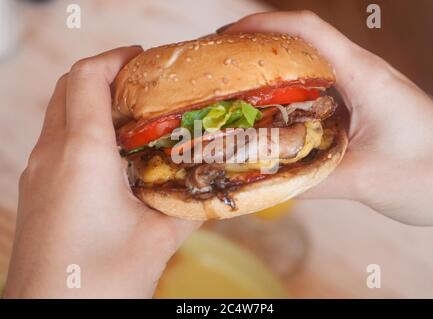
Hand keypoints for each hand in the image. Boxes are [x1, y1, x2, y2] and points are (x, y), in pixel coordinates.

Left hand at [4, 46, 199, 297]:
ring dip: (91, 103)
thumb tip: (215, 188)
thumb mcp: (158, 239)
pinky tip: (112, 156)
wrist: (50, 316)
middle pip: (69, 87)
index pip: (87, 78)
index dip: (114, 58)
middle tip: (142, 85)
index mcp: (82, 155)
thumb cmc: (100, 280)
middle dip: (104, 75)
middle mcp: (52, 155)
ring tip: (132, 117)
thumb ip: (190, 207)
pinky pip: (56, 141)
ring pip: (60, 114)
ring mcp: (38, 172)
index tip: (141, 59)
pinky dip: (81, 131)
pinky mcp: (36, 190)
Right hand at [220, 11, 432, 225]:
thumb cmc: (431, 175)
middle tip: (221, 67)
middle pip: (301, 43)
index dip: (263, 25)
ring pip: (308, 68)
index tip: (226, 37)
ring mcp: (360, 90)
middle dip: (258, 47)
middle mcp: (360, 75)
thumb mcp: (366, 180)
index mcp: (363, 76)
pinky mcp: (360, 108)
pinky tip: (269, 117)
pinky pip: (317, 94)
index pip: (307, 31)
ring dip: (271, 73)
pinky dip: (288, 98)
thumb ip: (312, 182)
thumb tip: (264, 183)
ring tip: (235, 91)